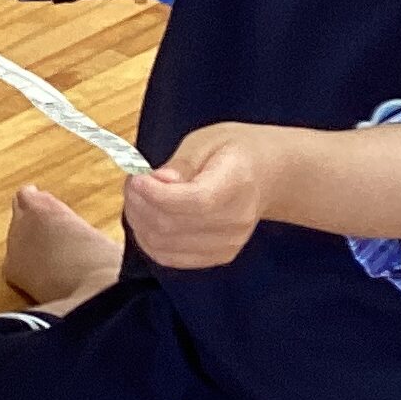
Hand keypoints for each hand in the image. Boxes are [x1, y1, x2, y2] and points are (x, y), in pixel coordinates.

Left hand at [123, 123, 276, 269]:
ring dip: (139, 222)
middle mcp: (236, 221)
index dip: (157, 194)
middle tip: (132, 182)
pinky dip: (149, 240)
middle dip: (139, 204)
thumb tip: (157, 182)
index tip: (137, 178)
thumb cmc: (234, 152)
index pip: (194, 202)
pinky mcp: (218, 257)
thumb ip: (180, 164)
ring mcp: (228, 244)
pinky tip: (146, 217)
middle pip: (173, 226)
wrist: (268, 176)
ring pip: (165, 246)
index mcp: (237, 183)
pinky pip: (171, 258)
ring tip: (137, 198)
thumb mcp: (206, 141)